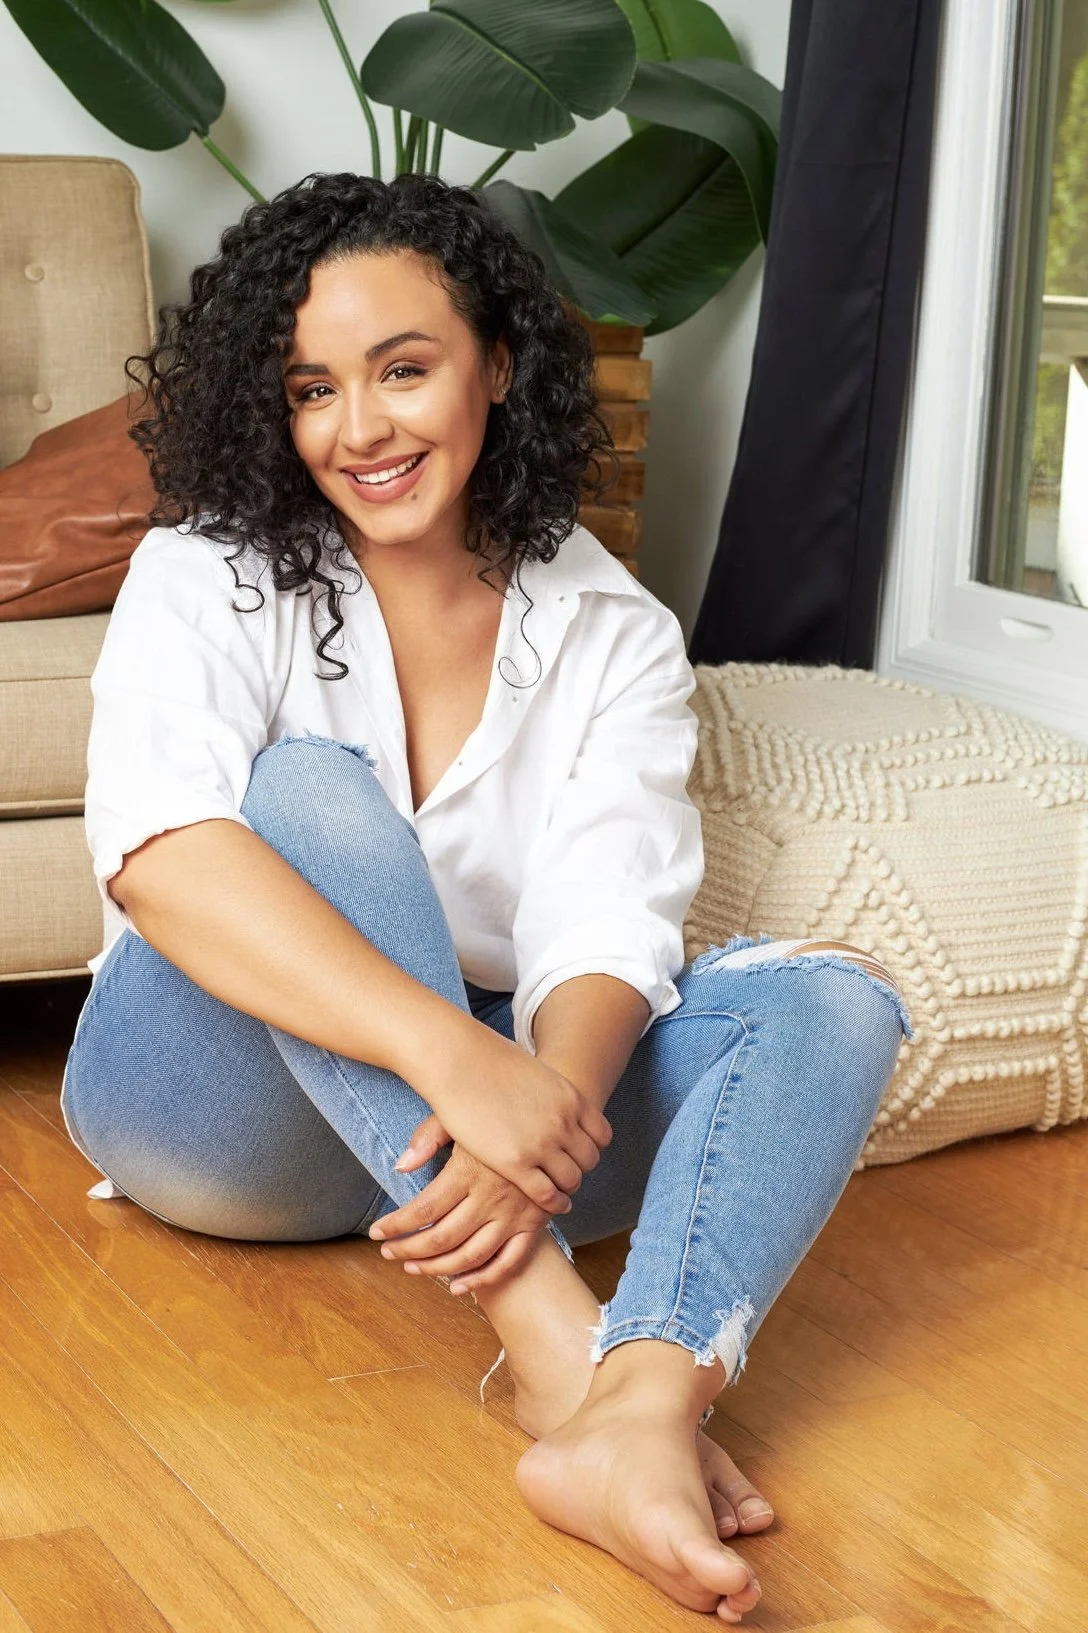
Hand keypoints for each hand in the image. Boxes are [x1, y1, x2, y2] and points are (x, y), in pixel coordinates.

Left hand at [373, 1115, 551, 1290]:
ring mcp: (515, 1215)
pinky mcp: (534, 1225)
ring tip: (412, 1267)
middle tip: (388, 1252)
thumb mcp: (459, 1114)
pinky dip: (482, 1280)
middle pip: (441, 1238)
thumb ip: (428, 1137)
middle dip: (408, 1249)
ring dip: (436, 1269)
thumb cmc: (496, 1115)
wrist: (549, 1119)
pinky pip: (507, 1263)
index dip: (395, 1225)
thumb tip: (400, 1167)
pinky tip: (457, 1286)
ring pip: (470, 1256)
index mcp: (470, 1170)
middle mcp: (492, 1197)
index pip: (422, 1210)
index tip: (376, 1232)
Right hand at [406, 1016, 611, 1212]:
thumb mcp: (537, 1074)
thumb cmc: (490, 1061)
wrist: (460, 1062)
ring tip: (557, 1191)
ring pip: (572, 1180)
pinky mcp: (516, 1163)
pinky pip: (547, 1194)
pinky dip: (552, 1203)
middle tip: (565, 1174)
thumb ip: (552, 1096)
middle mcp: (563, 1122)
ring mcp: (541, 1144)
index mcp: (571, 1098)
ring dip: (566, 1188)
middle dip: (579, 1168)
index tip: (577, 1152)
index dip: (591, 1147)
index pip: (601, 1135)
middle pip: (589, 1160)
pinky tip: (548, 1204)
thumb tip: (554, 1104)